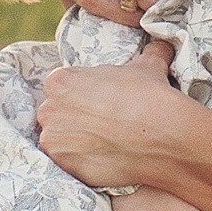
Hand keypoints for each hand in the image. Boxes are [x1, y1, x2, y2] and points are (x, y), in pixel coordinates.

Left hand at [38, 36, 198, 186]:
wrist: (162, 135)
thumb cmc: (150, 96)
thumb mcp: (147, 66)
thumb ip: (148, 52)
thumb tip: (161, 45)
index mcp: (60, 81)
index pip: (61, 89)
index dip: (81, 98)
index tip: (99, 106)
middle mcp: (49, 110)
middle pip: (56, 115)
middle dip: (74, 120)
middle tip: (102, 126)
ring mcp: (53, 140)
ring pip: (59, 141)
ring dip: (76, 143)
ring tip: (104, 145)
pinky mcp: (63, 166)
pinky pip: (67, 165)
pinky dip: (82, 163)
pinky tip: (104, 159)